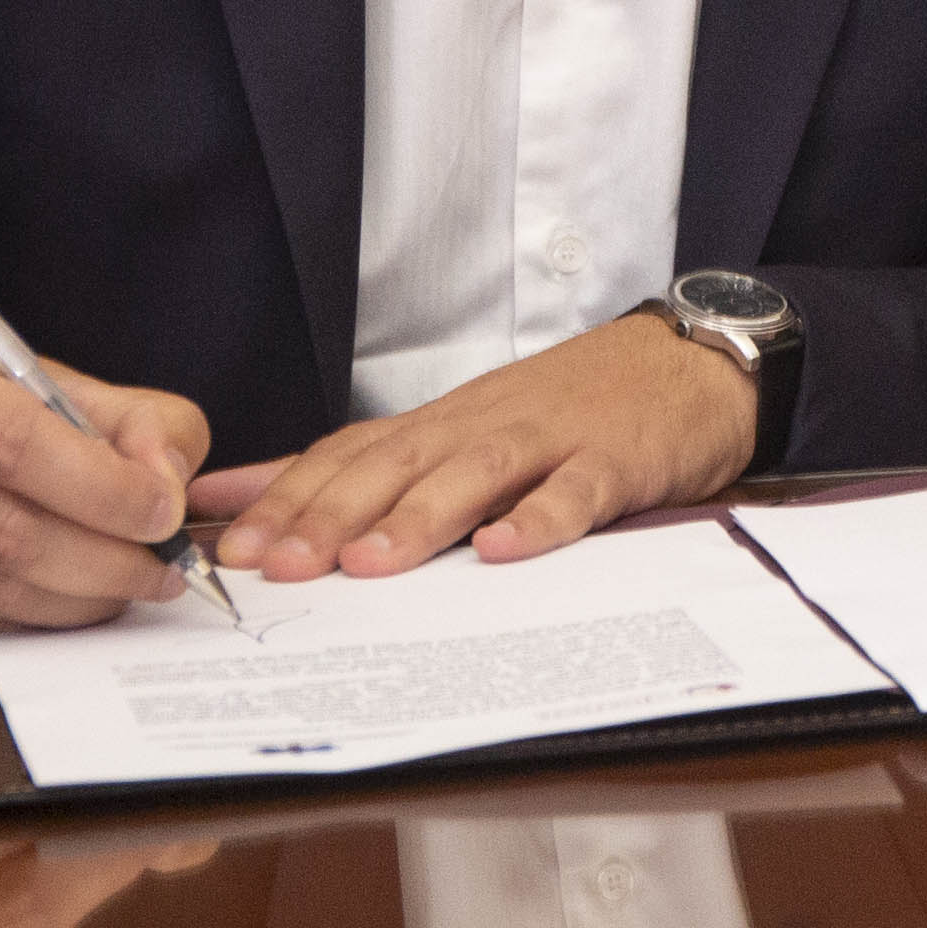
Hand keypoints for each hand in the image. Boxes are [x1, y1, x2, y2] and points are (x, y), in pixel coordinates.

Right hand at [0, 331, 207, 635]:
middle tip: (164, 567)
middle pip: (4, 530)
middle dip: (105, 559)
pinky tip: (78, 596)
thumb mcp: (53, 382)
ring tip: (134, 584)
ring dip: (81, 596)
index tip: (163, 512)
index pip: (13, 444)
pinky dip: (41, 613)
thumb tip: (167, 480)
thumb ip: (132, 418)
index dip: (101, 487)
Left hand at [191, 315, 757, 581]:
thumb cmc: (573, 404)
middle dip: (332, 514)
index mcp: (446, 423)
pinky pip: (576, 491)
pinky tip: (506, 550)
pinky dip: (540, 519)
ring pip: (475, 472)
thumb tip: (242, 490)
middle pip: (398, 463)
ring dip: (420, 517)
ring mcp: (553, 438)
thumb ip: (367, 461)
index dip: (291, 497)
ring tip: (372, 564)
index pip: (352, 452)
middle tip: (281, 567)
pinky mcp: (617, 459)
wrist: (692, 360)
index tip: (234, 546)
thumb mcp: (468, 425)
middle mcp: (485, 424)